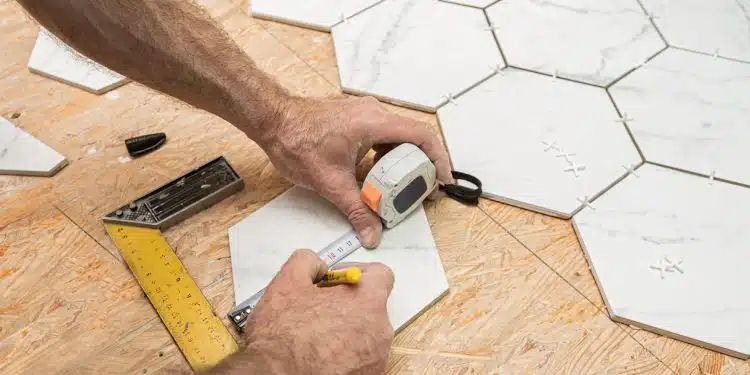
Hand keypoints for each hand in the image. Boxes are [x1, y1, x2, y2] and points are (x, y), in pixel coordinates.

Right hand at [225, 249, 395, 374]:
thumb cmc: (283, 338)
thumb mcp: (286, 283)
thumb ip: (307, 261)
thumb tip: (318, 265)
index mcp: (368, 301)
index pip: (380, 275)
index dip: (356, 272)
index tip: (336, 281)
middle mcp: (380, 331)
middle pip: (370, 306)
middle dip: (345, 303)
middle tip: (316, 309)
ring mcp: (376, 358)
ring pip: (364, 333)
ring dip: (343, 330)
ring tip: (312, 336)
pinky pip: (359, 358)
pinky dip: (343, 354)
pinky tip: (317, 355)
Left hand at [259, 95, 452, 247]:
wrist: (272, 120)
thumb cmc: (296, 140)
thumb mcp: (331, 183)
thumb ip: (356, 210)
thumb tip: (372, 233)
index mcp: (374, 122)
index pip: (422, 136)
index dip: (439, 158)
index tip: (443, 179)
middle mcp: (374, 112)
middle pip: (412, 138)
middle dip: (421, 165)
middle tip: (422, 190)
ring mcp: (365, 113)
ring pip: (397, 137)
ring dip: (403, 161)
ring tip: (400, 187)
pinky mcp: (356, 118)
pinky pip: (382, 135)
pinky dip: (387, 155)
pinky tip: (376, 176)